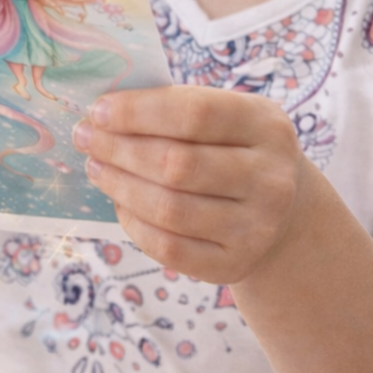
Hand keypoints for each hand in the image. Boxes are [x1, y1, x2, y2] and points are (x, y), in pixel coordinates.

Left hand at [73, 86, 303, 282]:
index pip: (195, 113)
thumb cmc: (237, 150)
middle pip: (177, 165)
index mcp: (267, 127)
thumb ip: (178, 108)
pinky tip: (120, 202)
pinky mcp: (234, 265)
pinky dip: (134, 223)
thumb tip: (105, 110)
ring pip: (168, 208)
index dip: (139, 111)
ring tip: (97, 167)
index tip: (98, 110)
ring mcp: (256, 228)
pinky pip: (168, 248)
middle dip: (120, 149)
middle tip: (86, 138)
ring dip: (120, 185)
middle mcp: (271, 179)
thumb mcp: (229, 117)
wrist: (287, 213)